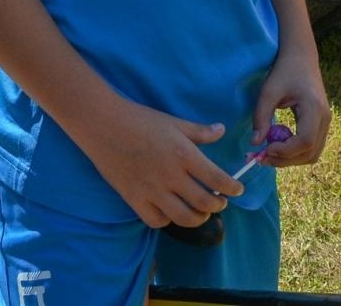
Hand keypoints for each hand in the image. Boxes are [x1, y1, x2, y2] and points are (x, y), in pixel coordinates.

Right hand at [76, 100, 243, 228]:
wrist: (103, 124)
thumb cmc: (140, 119)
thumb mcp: (174, 122)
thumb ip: (199, 131)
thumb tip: (221, 130)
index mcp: (184, 154)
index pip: (217, 179)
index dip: (232, 188)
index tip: (237, 190)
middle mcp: (171, 176)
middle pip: (204, 203)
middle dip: (218, 205)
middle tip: (220, 202)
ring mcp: (152, 190)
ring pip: (184, 217)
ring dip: (198, 218)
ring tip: (201, 213)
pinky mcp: (134, 199)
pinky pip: (157, 220)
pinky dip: (168, 220)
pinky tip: (171, 212)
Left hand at [250, 50, 330, 166]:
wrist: (301, 58)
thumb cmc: (284, 71)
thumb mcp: (269, 91)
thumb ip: (262, 117)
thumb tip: (255, 143)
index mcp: (315, 109)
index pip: (305, 141)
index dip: (285, 151)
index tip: (265, 149)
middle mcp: (325, 119)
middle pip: (310, 153)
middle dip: (285, 160)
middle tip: (261, 158)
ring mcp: (326, 123)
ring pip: (312, 154)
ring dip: (290, 159)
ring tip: (268, 152)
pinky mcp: (321, 124)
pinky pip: (312, 147)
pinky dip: (295, 152)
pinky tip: (278, 145)